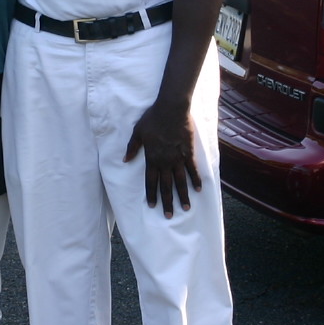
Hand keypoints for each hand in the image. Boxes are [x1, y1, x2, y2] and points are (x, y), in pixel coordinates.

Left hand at [124, 100, 201, 217]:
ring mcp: (178, 158)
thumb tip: (125, 159)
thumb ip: (132, 147)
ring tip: (186, 208)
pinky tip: (198, 189)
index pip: (151, 181)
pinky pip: (192, 169)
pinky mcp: (189, 152)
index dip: (152, 194)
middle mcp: (165, 162)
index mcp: (151, 158)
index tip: (153, 206)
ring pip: (180, 181)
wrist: (171, 108)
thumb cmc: (152, 118)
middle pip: (166, 186)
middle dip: (167, 202)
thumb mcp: (138, 132)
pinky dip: (195, 180)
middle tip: (168, 216)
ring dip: (183, 196)